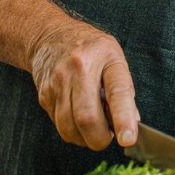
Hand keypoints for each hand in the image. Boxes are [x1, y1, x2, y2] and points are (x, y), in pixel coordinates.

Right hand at [29, 19, 138, 150]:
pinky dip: (72, 131)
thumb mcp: (115, 59)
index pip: (118, 92)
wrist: (51, 36)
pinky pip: (58, 124)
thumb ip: (124, 91)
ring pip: (69, 127)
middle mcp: (79, 68)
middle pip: (87, 117)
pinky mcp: (44, 95)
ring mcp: (58, 82)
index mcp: (105, 57)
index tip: (129, 139)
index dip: (123, 118)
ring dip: (84, 139)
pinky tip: (78, 120)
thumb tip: (131, 122)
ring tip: (94, 129)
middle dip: (100, 139)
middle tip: (108, 137)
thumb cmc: (91, 50)